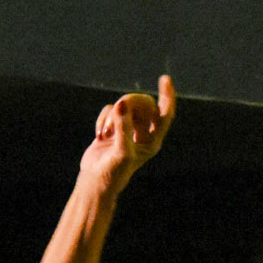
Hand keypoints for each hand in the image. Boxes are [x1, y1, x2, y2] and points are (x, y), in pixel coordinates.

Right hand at [79, 75, 175, 190]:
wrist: (94, 182)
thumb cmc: (113, 173)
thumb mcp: (122, 152)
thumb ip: (123, 128)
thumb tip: (121, 105)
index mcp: (152, 141)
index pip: (165, 114)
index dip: (167, 96)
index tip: (165, 79)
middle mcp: (143, 133)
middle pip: (143, 104)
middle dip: (129, 103)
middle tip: (119, 109)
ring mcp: (128, 129)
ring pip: (125, 105)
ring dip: (113, 115)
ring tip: (105, 133)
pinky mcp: (113, 127)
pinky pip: (111, 110)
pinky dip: (103, 119)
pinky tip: (99, 136)